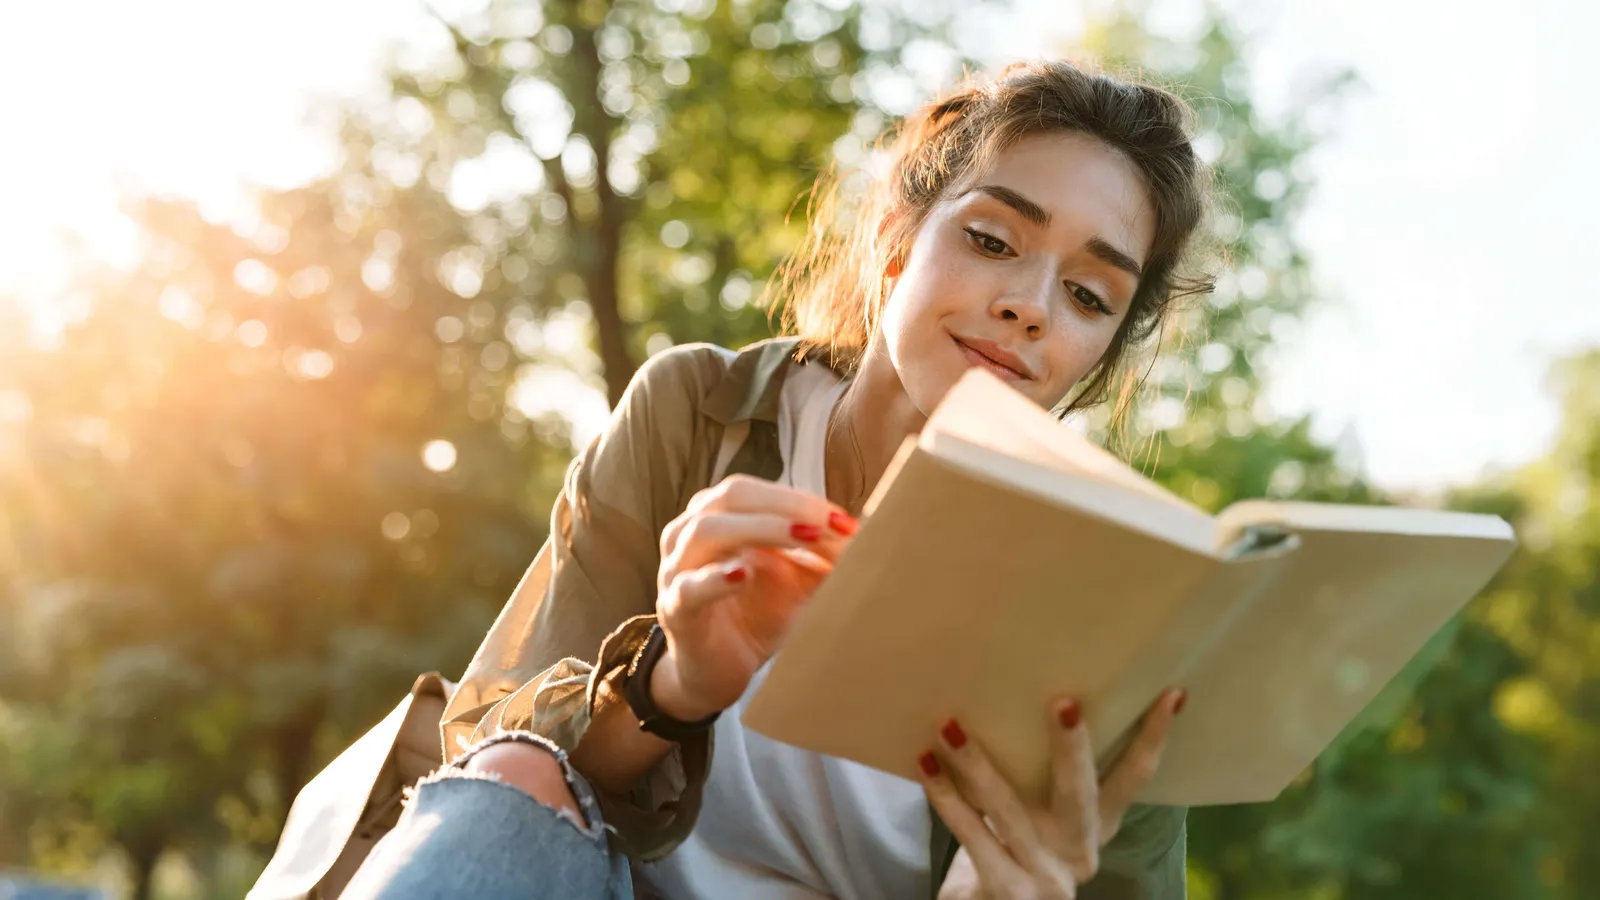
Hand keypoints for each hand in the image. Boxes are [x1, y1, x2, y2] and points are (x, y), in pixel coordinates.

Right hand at [650, 475, 856, 720]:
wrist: (716, 673)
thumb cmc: (754, 617)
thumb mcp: (797, 584)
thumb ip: (824, 560)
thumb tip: (867, 540)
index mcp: (720, 516)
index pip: (759, 491)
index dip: (802, 499)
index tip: (844, 521)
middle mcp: (691, 533)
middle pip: (733, 497)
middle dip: (787, 506)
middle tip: (830, 524)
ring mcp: (677, 570)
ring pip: (707, 530)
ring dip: (761, 529)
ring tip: (804, 537)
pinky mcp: (675, 610)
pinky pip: (689, 587)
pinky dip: (716, 578)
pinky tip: (742, 574)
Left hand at [921, 689, 1186, 899]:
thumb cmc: (1013, 853)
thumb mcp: (1041, 820)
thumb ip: (1044, 777)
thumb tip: (1024, 690)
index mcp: (1095, 828)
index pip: (1133, 779)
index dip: (1153, 738)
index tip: (1173, 693)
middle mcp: (1078, 851)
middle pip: (1079, 794)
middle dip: (1072, 748)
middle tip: (1064, 702)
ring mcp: (1045, 876)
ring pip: (1010, 812)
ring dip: (977, 765)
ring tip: (950, 725)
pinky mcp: (1010, 891)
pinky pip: (973, 837)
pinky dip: (946, 800)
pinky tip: (926, 765)